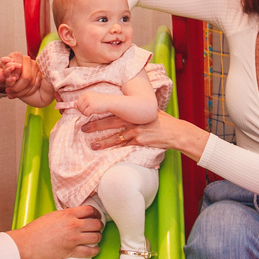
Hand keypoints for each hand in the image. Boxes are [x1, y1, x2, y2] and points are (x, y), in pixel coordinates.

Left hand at [0, 52, 40, 98]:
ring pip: (32, 83)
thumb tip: (1, 75)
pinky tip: (20, 94)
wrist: (6, 74)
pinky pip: (36, 85)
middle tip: (9, 91)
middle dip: (17, 88)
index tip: (7, 86)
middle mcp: (27, 59)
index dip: (13, 79)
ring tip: (12, 94)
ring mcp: (34, 66)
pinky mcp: (38, 73)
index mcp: (16, 56)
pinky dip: (27, 92)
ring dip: (21, 91)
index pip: (18, 69)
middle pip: (27, 77)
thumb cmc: (2, 73)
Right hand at [8, 205, 103, 258]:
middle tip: (98, 226)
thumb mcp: (53, 215)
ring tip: (96, 237)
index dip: (96, 213)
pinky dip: (95, 250)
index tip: (96, 215)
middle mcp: (74, 225)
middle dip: (99, 225)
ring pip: (96, 237)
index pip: (90, 210)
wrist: (29, 243)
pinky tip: (95, 249)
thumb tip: (76, 216)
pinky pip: (89, 252)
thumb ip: (66, 215)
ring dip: (98, 237)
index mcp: (69, 214)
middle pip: (96, 223)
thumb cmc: (37, 229)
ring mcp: (74, 239)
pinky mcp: (71, 251)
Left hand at [74, 91, 110, 116]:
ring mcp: (89, 101)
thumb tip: (74, 106)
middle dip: (82, 111)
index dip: (81, 107)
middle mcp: (87, 96)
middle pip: (79, 106)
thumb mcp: (91, 99)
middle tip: (88, 111)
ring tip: (91, 111)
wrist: (110, 102)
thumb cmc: (100, 102)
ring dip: (86, 113)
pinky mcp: (92, 106)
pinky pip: (86, 113)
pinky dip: (88, 115)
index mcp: (86, 94)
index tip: (85, 109)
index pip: (78, 102)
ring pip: (82, 110)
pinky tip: (93, 112)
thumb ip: (84, 101)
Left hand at [83, 110, 209, 161]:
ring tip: (92, 145)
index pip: (114, 110)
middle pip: (110, 123)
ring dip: (103, 141)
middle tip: (83, 128)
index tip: (89, 113)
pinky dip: (115, 150)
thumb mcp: (150, 111)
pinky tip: (107, 153)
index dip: (101, 112)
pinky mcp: (140, 141)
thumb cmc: (163, 121)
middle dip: (96, 126)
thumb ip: (137, 109)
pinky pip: (125, 146)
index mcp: (133, 111)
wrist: (175, 132)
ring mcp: (136, 131)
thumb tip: (128, 104)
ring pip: (115, 137)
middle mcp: (133, 120)